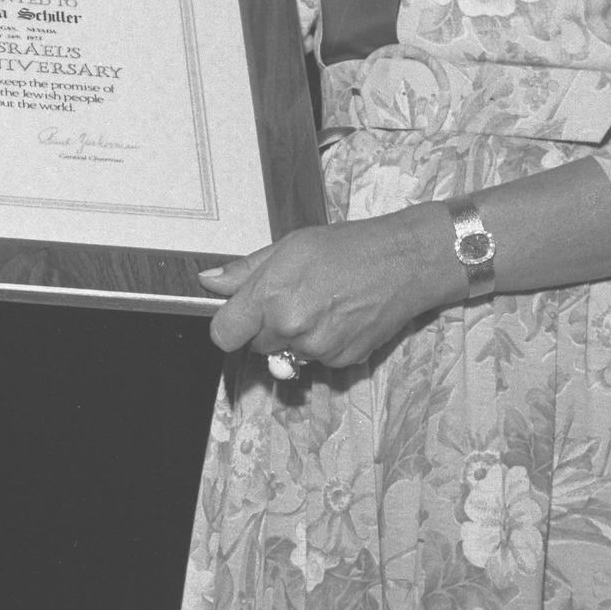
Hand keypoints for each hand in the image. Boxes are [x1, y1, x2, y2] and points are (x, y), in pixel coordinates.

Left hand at [200, 208, 459, 375]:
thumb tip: (208, 282)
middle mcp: (290, 328)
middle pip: (255, 345)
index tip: (238, 317)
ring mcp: (317, 349)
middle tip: (291, 297)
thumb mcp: (288, 247)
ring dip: (295, 337)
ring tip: (320, 304)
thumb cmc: (346, 247)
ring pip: (286, 353)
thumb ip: (244, 271)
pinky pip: (316, 360)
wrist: (402, 264)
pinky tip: (339, 317)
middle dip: (266, 326)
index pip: (223, 334)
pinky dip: (322, 344)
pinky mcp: (341, 362)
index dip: (229, 326)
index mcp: (271, 296)